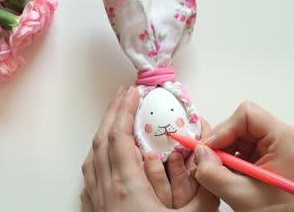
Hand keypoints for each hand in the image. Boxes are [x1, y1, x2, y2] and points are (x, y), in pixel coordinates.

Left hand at [80, 86, 218, 211]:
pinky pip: (89, 175)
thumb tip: (204, 160)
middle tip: (123, 95)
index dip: (124, 111)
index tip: (132, 92)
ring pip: (92, 156)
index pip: (119, 137)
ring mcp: (97, 201)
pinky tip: (102, 155)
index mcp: (127, 187)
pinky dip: (95, 155)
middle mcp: (106, 190)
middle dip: (112, 113)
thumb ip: (202, 190)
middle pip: (102, 140)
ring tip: (115, 118)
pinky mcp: (96, 211)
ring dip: (103, 132)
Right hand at [193, 101, 293, 211]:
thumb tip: (198, 153)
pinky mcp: (272, 151)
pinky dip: (232, 157)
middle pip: (241, 123)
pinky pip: (244, 144)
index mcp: (286, 140)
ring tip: (224, 173)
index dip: (224, 129)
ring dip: (225, 151)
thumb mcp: (240, 195)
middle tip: (211, 162)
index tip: (210, 148)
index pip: (247, 115)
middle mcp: (285, 136)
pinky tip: (232, 174)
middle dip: (223, 142)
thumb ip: (213, 173)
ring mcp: (279, 143)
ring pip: (240, 133)